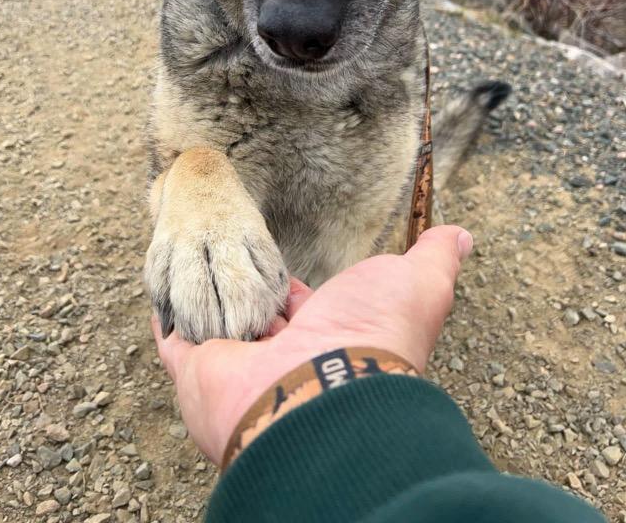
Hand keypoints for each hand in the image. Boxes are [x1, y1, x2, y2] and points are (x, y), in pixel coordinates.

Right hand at [153, 225, 472, 463]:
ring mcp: (237, 366)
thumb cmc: (375, 334)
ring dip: (209, 298)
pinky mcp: (196, 370)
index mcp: (326, 339)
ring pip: (217, 325)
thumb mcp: (418, 283)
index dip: (292, 288)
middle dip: (247, 294)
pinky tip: (163, 297)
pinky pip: (175, 339)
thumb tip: (462, 235)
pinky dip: (169, 319)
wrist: (325, 389)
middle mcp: (282, 359)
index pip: (301, 310)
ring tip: (194, 261)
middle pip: (257, 321)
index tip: (282, 270)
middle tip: (231, 260)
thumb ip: (435, 258)